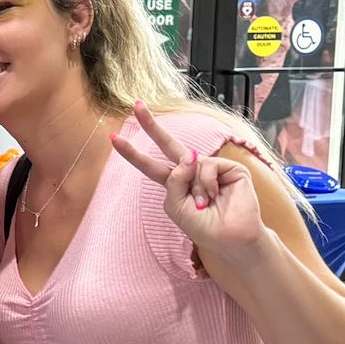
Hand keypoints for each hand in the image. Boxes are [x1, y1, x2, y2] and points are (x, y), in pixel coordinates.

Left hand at [111, 101, 264, 260]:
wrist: (231, 239)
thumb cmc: (204, 227)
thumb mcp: (176, 207)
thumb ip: (174, 182)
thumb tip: (189, 156)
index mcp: (175, 184)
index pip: (151, 165)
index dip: (133, 153)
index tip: (113, 138)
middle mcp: (192, 172)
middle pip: (168, 145)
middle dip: (151, 125)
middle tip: (137, 104)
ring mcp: (211, 168)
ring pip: (189, 163)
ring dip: (194, 188)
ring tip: (204, 204)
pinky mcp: (229, 168)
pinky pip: (207, 166)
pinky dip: (207, 184)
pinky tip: (216, 196)